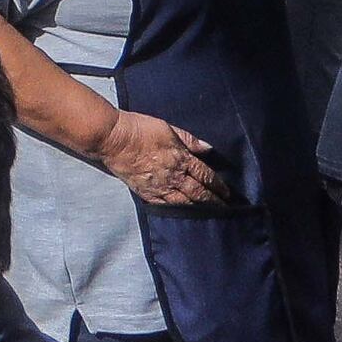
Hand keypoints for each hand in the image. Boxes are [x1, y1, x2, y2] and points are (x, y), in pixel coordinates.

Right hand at [94, 111, 225, 206]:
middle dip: (213, 200)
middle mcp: (174, 176)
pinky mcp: (146, 193)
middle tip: (224, 208)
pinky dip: (177, 210)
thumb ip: (189, 140)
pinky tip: (183, 212)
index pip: (205, 175)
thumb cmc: (141, 129)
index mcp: (181, 159)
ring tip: (208, 213)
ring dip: (198, 208)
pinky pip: (166, 205)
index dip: (218, 184)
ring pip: (184, 203)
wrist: (114, 139)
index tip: (227, 192)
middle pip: (198, 193)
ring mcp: (160, 187)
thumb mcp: (169, 128)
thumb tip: (208, 148)